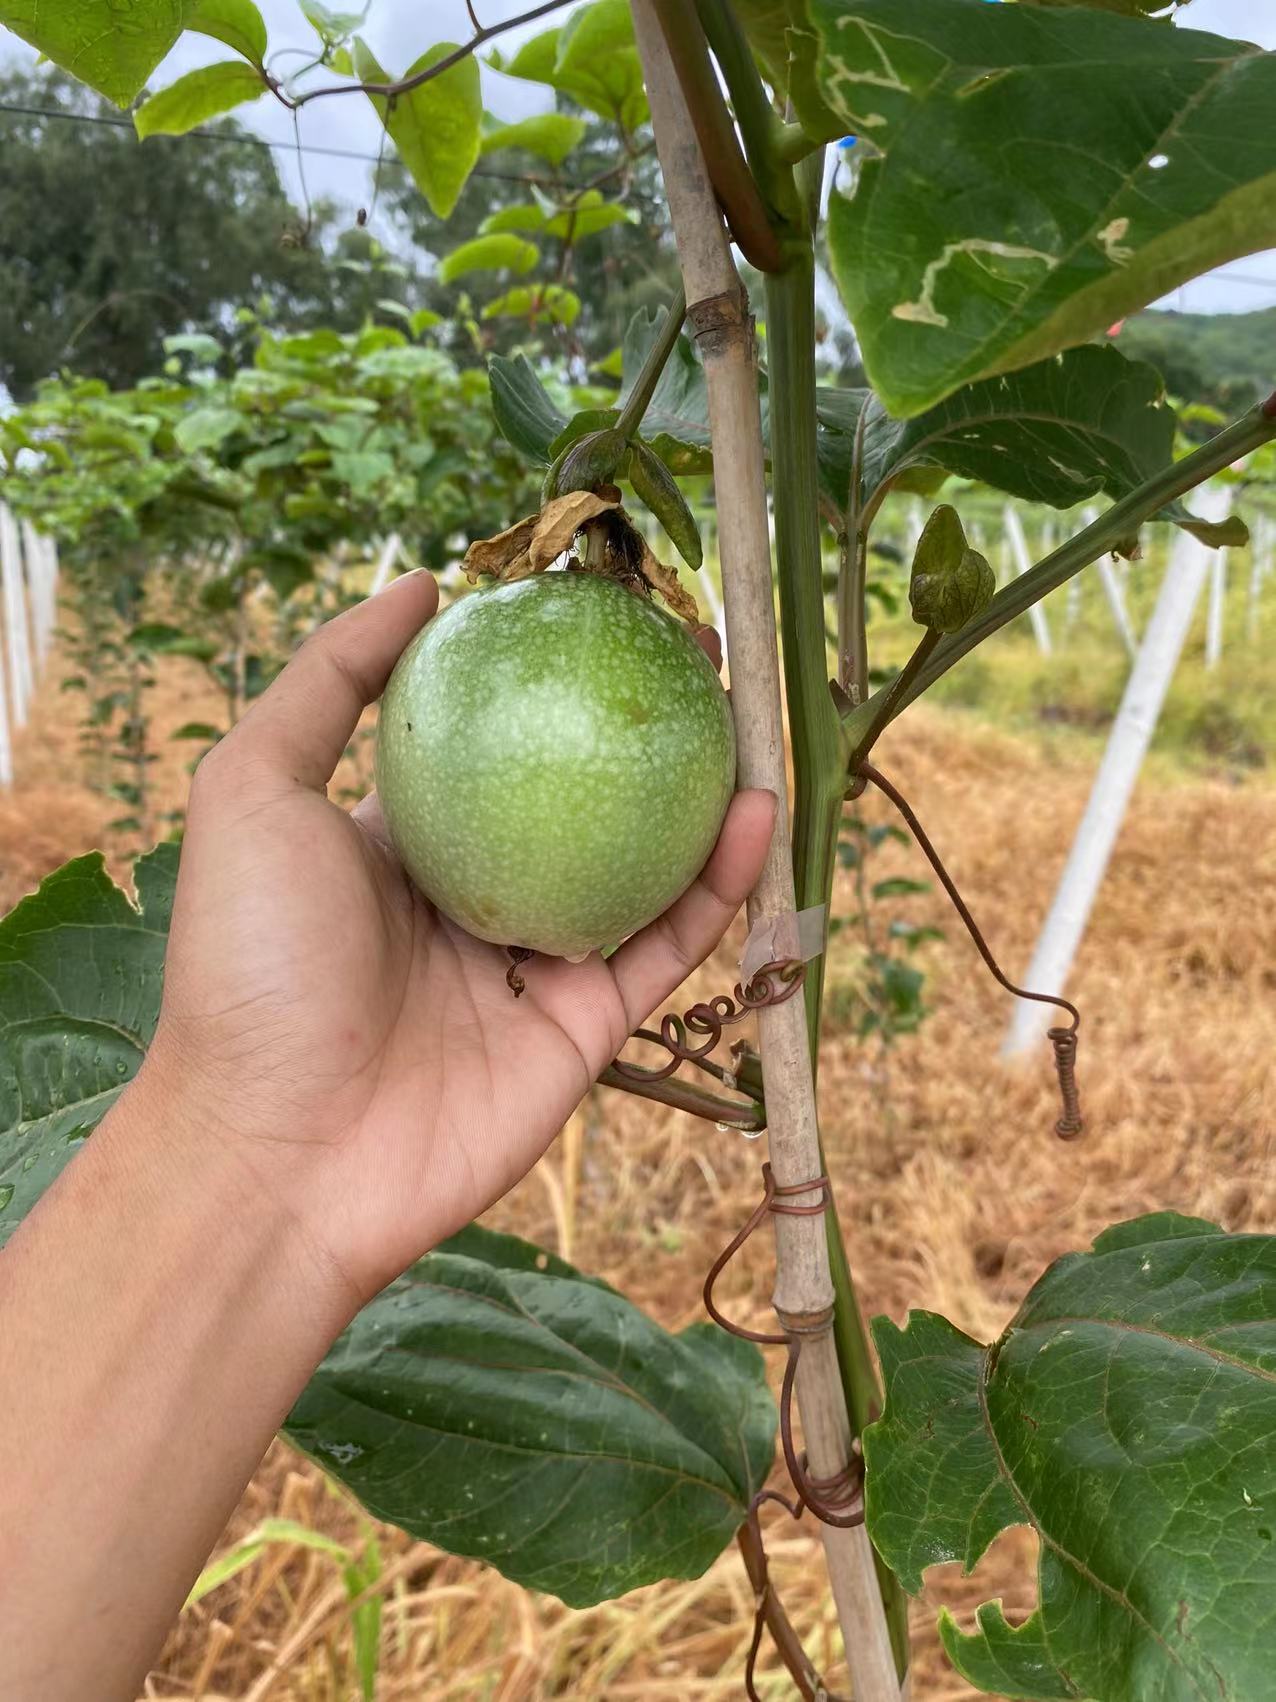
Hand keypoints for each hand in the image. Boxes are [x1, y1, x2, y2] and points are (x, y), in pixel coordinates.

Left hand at [149, 571, 772, 1311]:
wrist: (279, 1151)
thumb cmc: (250, 962)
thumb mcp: (253, 788)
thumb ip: (328, 682)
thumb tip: (422, 586)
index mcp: (404, 843)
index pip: (490, 741)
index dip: (545, 679)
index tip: (603, 610)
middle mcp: (477, 896)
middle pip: (579, 797)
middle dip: (641, 729)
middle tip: (700, 655)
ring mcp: (535, 964)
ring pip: (643, 867)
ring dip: (704, 796)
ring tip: (752, 717)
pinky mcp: (586, 1030)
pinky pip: (668, 944)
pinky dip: (722, 882)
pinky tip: (759, 809)